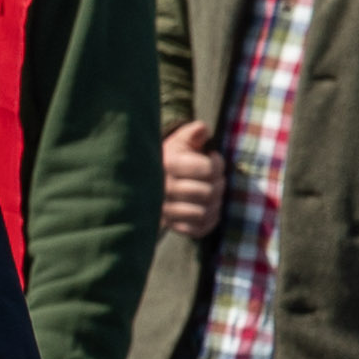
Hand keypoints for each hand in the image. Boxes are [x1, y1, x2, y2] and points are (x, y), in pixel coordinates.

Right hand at [158, 118, 221, 240]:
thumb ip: (191, 133)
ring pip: (203, 212)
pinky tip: (206, 209)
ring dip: (214, 203)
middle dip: (219, 184)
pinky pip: (198, 229)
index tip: (212, 158)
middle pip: (208, 192)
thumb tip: (203, 128)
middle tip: (215, 178)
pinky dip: (208, 221)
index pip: (207, 169)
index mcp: (166, 165)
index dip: (217, 164)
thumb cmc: (166, 159)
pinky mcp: (168, 225)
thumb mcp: (176, 142)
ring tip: (211, 194)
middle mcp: (163, 189)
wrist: (140, 181)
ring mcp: (164, 210)